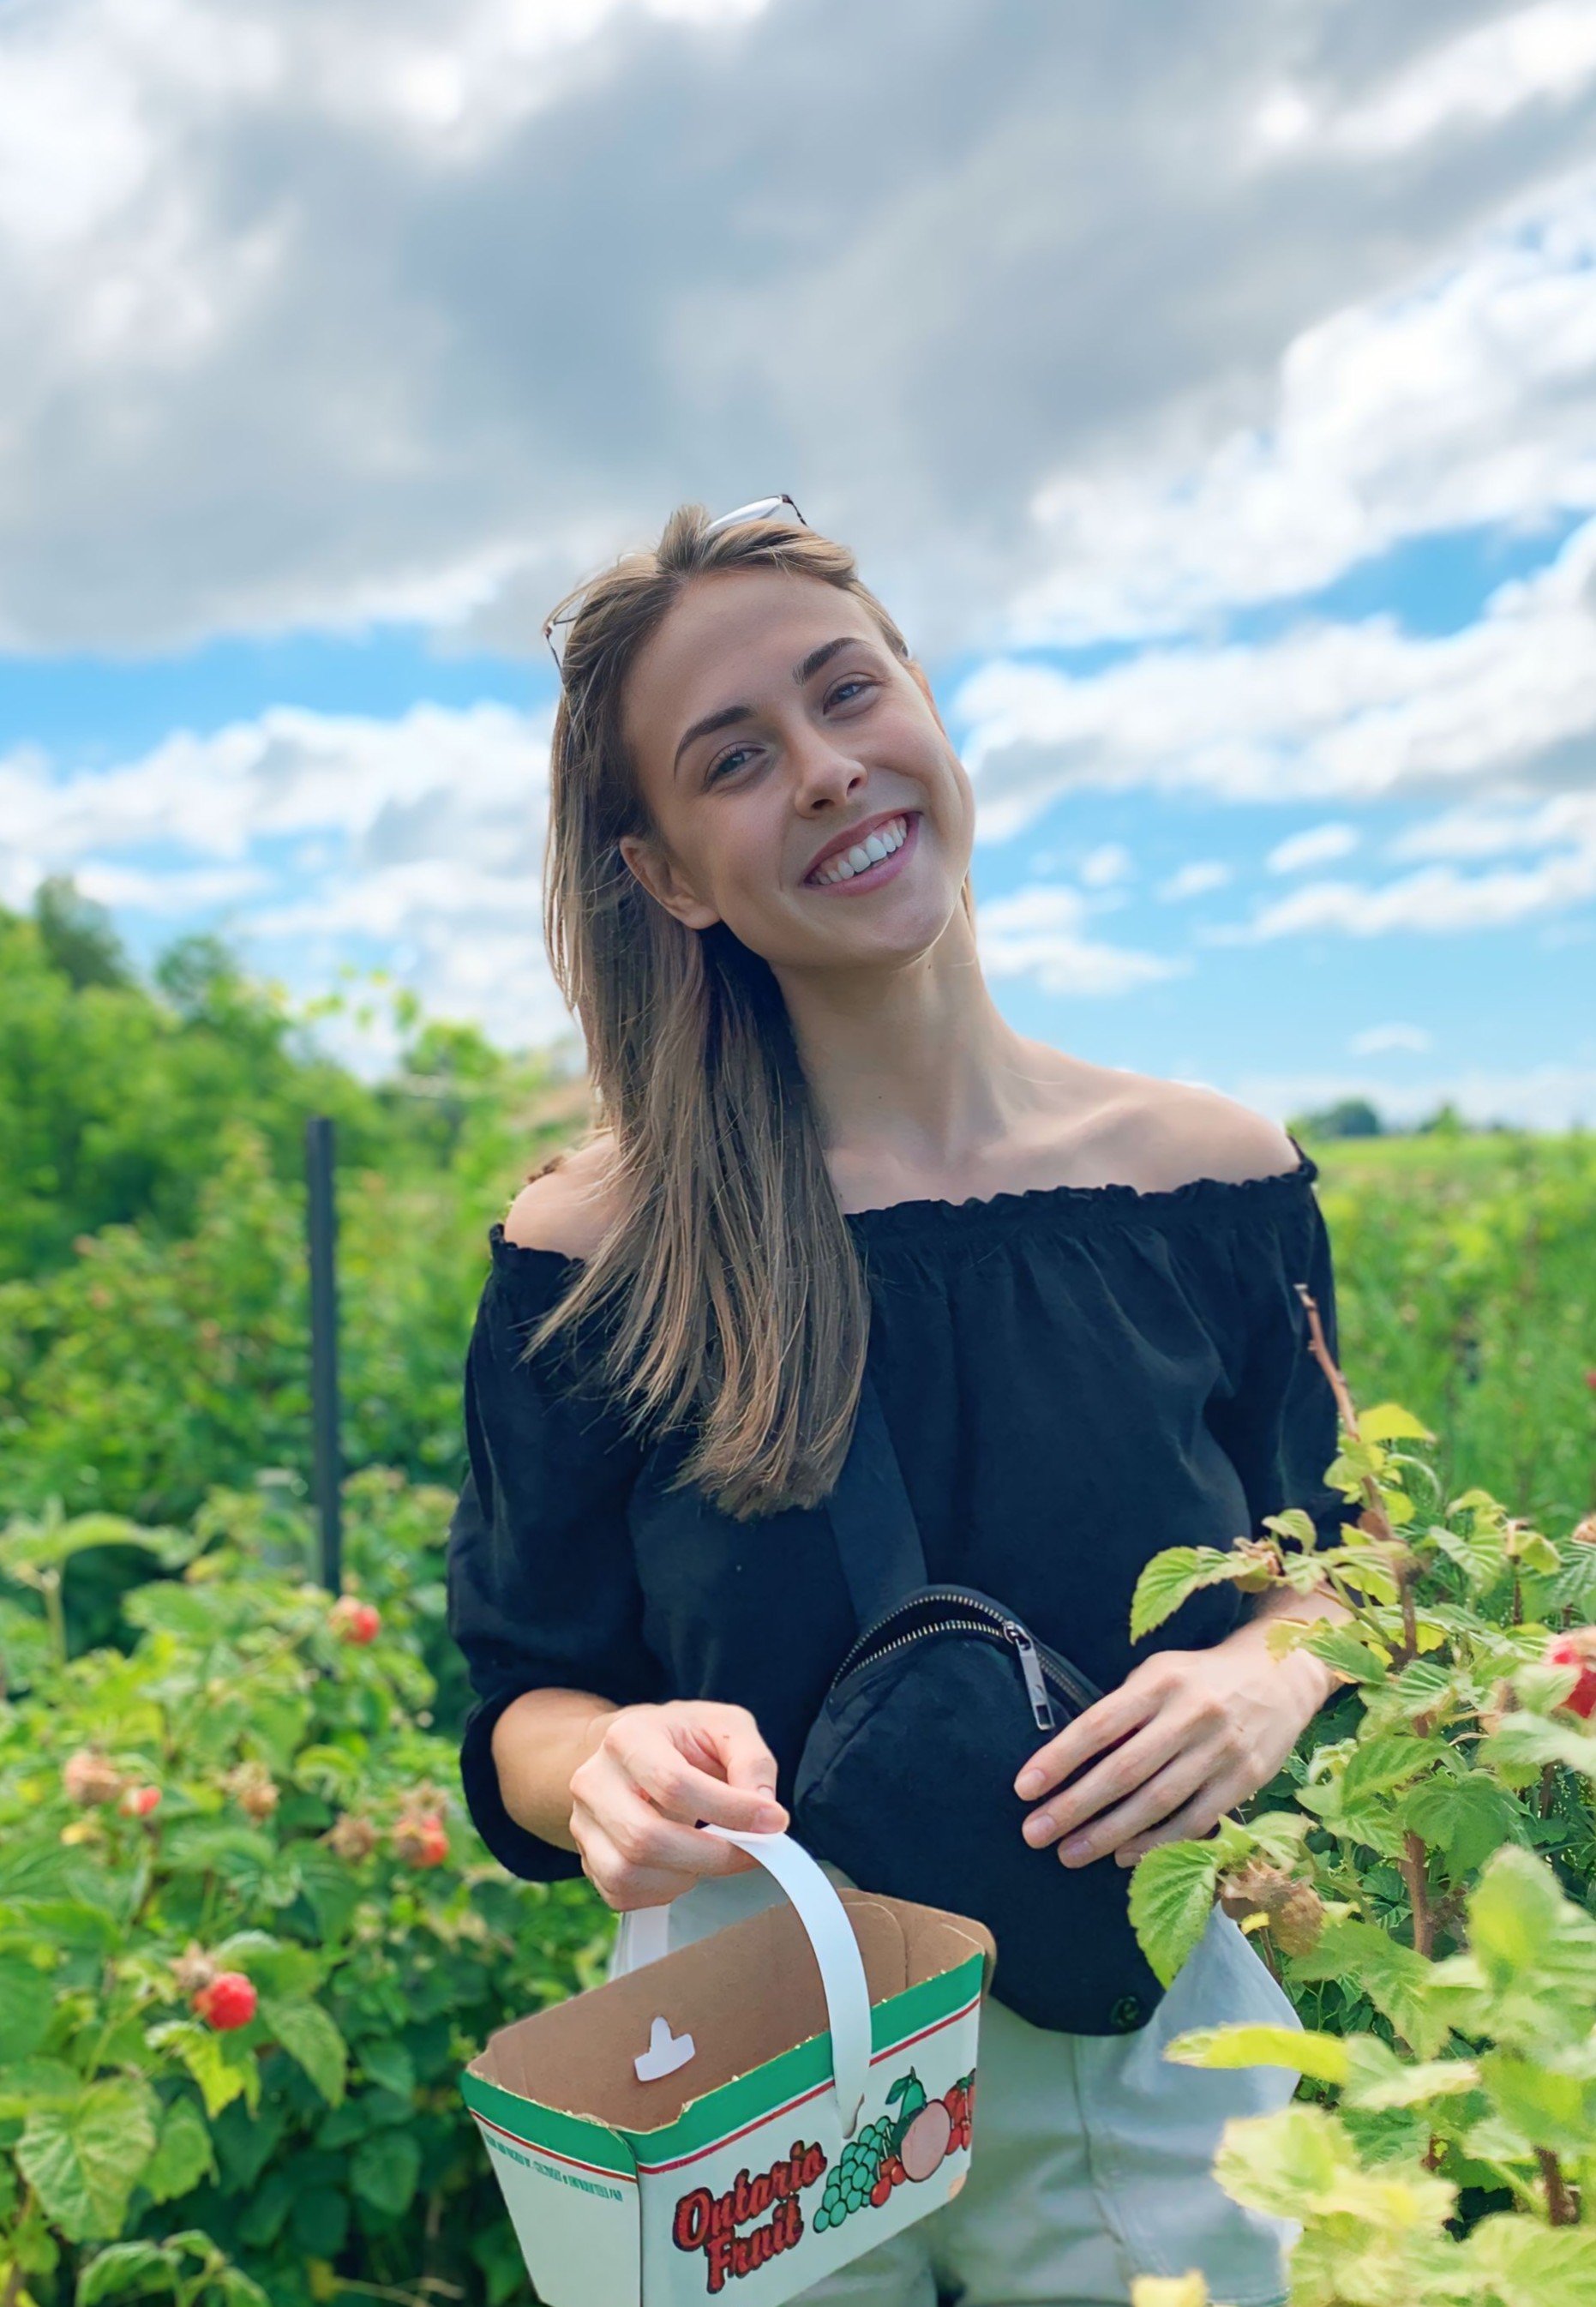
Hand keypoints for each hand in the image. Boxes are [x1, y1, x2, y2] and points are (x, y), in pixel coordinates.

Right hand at [568, 1699, 789, 1912]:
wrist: (631, 1751)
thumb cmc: (682, 1739)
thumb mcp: (725, 1727)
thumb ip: (751, 1760)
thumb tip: (765, 1809)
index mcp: (627, 1737)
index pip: (673, 1783)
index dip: (729, 1810)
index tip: (773, 1822)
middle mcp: (594, 1780)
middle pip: (644, 1837)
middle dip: (711, 1856)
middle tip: (751, 1853)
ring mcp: (583, 1822)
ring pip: (627, 1873)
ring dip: (684, 1877)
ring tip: (710, 1854)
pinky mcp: (587, 1857)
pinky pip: (620, 1894)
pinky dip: (661, 1893)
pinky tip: (684, 1867)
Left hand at [1010, 1626, 1329, 1869]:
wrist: (1283, 1673)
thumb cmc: (1202, 1678)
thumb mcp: (1159, 1674)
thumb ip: (1123, 1711)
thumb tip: (1071, 1761)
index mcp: (1161, 1682)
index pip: (1100, 1724)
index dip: (1060, 1758)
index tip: (1024, 1787)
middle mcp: (1192, 1715)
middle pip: (1124, 1770)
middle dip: (1074, 1806)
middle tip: (1035, 1833)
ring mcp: (1222, 1750)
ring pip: (1157, 1802)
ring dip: (1108, 1834)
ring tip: (1069, 1853)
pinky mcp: (1246, 1779)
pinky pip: (1195, 1820)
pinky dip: (1156, 1842)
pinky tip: (1122, 1857)